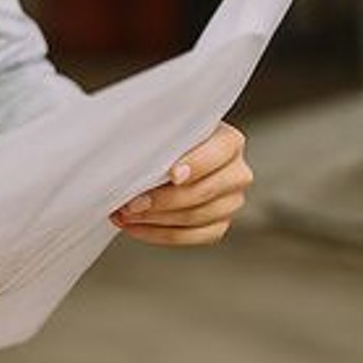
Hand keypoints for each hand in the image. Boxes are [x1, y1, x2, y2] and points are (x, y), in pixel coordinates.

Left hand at [113, 122, 251, 246]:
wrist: (168, 153)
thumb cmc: (165, 137)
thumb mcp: (164, 127)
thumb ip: (160, 135)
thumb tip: (136, 151)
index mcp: (229, 142)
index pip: (218, 153)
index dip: (195, 165)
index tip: (172, 175)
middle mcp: (237, 173)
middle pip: (203, 192)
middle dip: (162, 200)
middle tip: (130, 203)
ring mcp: (231, 201)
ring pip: (196, 217)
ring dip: (155, 219)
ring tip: (125, 214)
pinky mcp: (220, 223)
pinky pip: (194, 236)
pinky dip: (160, 233)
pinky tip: (136, 227)